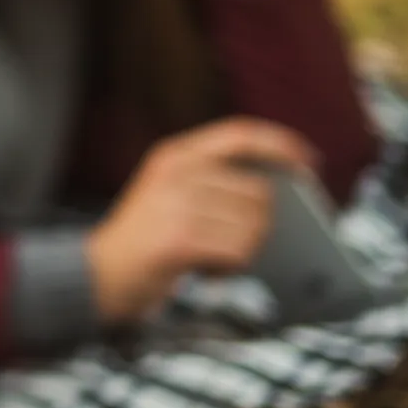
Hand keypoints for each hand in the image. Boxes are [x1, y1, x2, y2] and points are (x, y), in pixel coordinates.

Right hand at [87, 117, 315, 322]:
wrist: (96, 273)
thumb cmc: (143, 238)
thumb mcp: (167, 192)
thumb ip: (211, 181)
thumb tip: (276, 190)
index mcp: (174, 154)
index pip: (241, 133)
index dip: (281, 144)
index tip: (310, 161)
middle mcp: (175, 172)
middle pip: (258, 191)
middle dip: (262, 223)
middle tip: (238, 243)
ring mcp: (176, 204)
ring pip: (252, 224)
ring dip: (246, 249)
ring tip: (217, 257)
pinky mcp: (179, 238)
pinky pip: (237, 250)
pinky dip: (233, 267)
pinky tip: (211, 270)